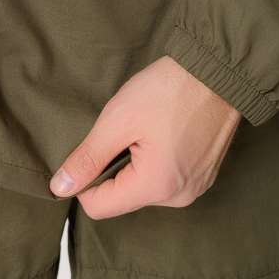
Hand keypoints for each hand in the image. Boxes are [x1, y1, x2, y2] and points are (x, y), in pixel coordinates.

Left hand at [49, 56, 241, 217]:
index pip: (99, 207)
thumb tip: (60, 187)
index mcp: (156, 187)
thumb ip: (87, 158)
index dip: (84, 180)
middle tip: (125, 132)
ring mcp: (195, 187)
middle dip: (113, 168)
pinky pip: (166, 179)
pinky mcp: (203, 174)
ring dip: (135, 164)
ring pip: (144, 188)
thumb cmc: (169, 90)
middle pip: (123, 198)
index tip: (92, 149)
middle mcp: (179, 197)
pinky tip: (162, 132)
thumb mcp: (118, 120)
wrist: (218, 71)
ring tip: (147, 129)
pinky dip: (156, 161)